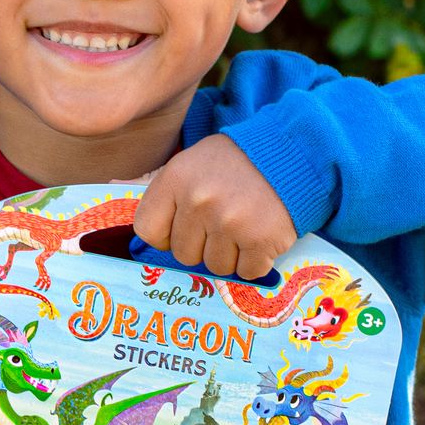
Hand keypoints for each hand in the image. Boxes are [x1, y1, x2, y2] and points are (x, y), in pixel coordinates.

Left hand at [130, 134, 296, 279]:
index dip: (164, 235)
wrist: (291, 152)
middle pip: (183, 254)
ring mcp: (230, 222)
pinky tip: (260, 236)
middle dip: (202, 244)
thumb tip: (133, 207)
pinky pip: (247, 272)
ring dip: (230, 253)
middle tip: (222, 221)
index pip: (148, 230)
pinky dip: (255, 261)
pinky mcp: (261, 239)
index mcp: (174, 180)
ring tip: (242, 225)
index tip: (182, 227)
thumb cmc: (234, 162)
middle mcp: (198, 202)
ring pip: (215, 266)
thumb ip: (165, 192)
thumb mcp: (190, 163)